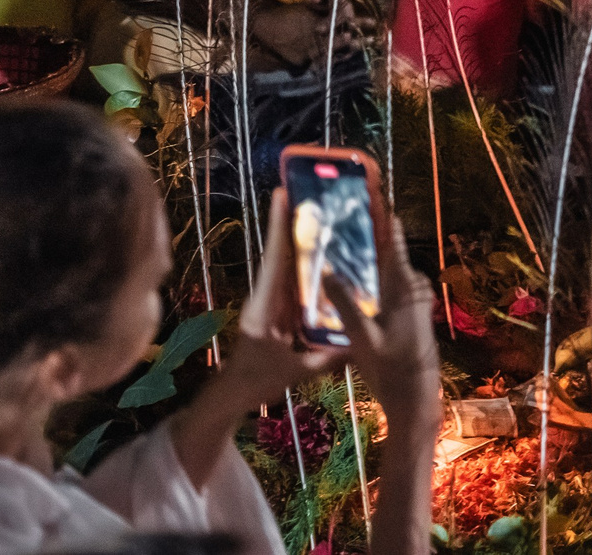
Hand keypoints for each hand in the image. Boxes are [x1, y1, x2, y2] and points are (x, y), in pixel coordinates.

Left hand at [224, 190, 350, 402]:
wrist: (232, 395)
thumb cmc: (257, 381)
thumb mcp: (294, 372)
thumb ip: (325, 359)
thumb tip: (359, 347)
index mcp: (265, 308)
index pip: (274, 260)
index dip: (279, 227)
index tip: (282, 195)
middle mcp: (266, 299)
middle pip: (280, 254)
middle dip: (291, 224)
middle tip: (308, 195)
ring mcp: (269, 304)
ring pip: (285, 266)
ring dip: (298, 242)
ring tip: (319, 217)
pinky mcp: (274, 312)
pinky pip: (291, 283)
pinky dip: (303, 267)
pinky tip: (322, 257)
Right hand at [329, 209, 439, 413]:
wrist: (415, 397)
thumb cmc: (391, 368)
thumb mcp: (363, 338)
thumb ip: (345, 305)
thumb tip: (326, 271)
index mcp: (405, 286)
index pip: (393, 242)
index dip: (383, 218)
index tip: (369, 195)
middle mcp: (411, 287)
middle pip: (385, 254)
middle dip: (364, 238)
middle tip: (334, 223)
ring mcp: (410, 300)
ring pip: (383, 272)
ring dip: (363, 262)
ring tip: (332, 250)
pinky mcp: (405, 313)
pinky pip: (385, 288)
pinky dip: (368, 282)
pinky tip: (344, 286)